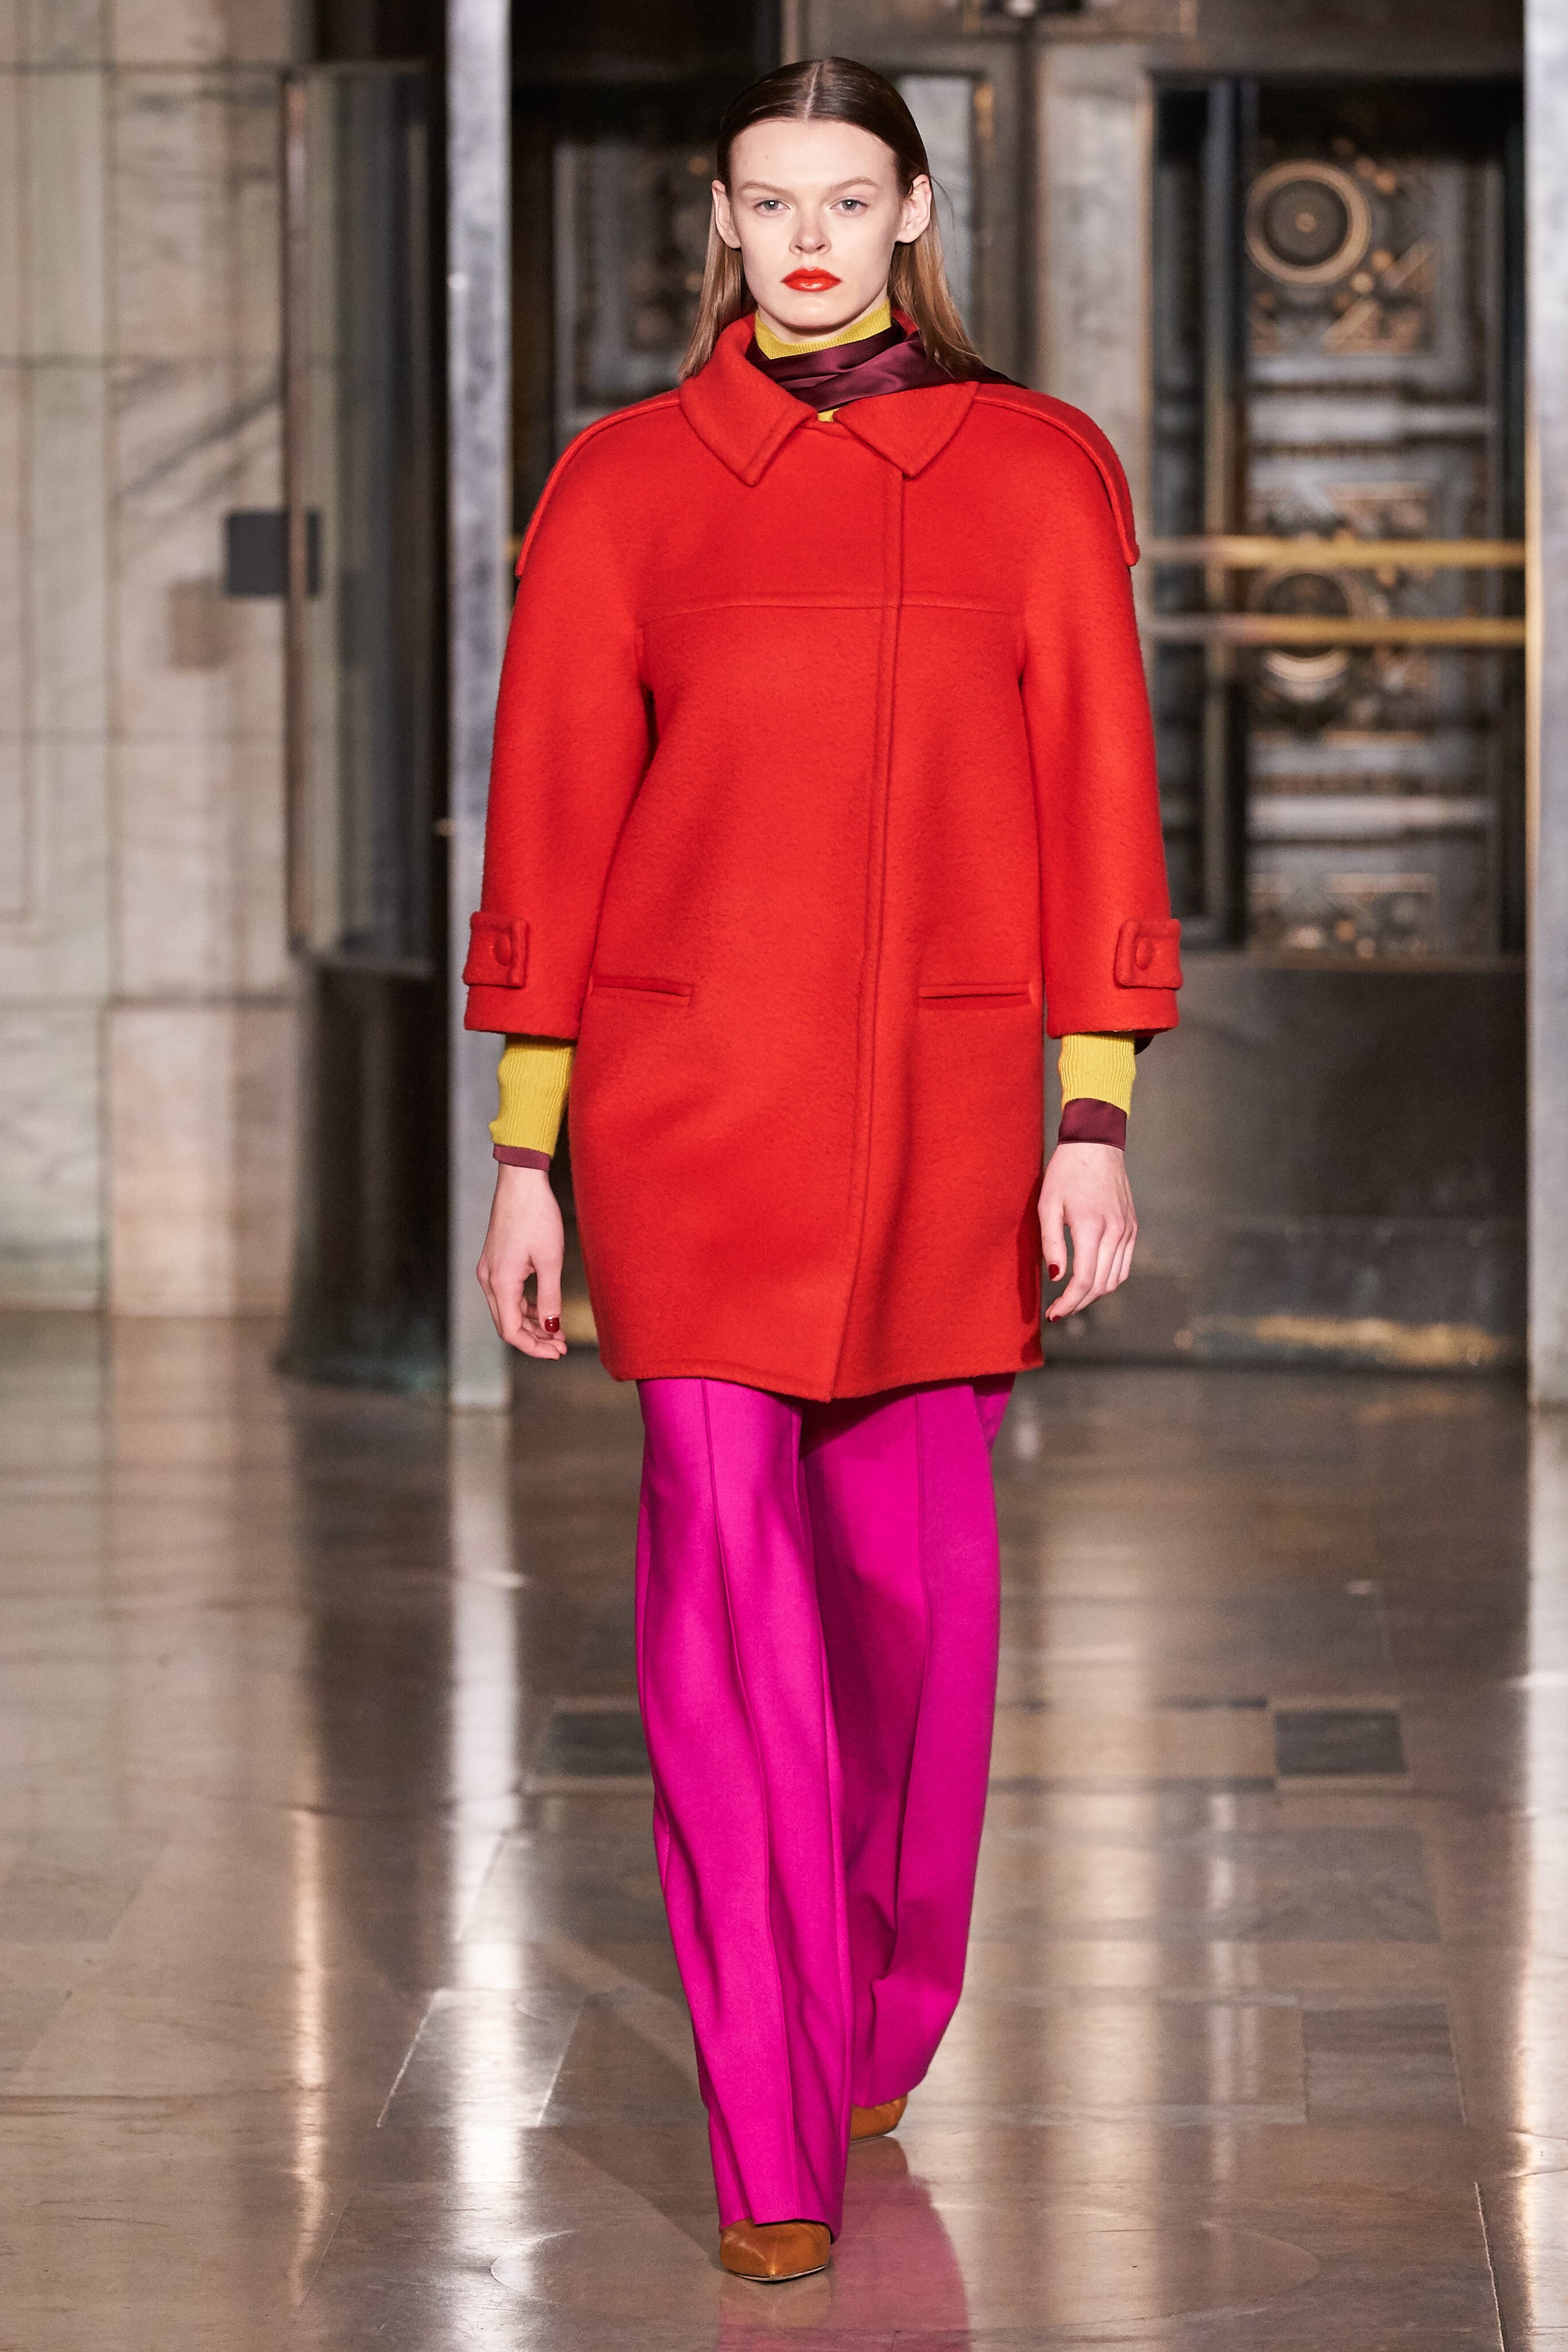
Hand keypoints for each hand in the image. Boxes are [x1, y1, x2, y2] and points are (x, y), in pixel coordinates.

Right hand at [477, 1164, 567, 1357]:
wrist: (521, 1182)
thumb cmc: (536, 1215)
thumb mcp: (550, 1260)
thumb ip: (550, 1298)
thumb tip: (552, 1329)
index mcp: (500, 1282)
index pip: (512, 1332)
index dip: (535, 1348)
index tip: (558, 1352)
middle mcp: (488, 1279)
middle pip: (507, 1325)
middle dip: (535, 1340)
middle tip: (562, 1347)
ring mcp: (489, 1271)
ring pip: (507, 1311)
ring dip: (531, 1324)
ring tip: (557, 1332)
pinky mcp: (495, 1262)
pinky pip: (507, 1295)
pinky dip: (525, 1307)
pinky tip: (544, 1311)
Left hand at [1039, 1141, 1136, 1321]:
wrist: (1096, 1145)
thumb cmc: (1066, 1172)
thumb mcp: (1048, 1204)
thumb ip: (1051, 1243)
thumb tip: (1056, 1276)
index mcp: (1092, 1227)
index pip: (1084, 1280)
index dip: (1068, 1302)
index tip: (1053, 1313)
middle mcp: (1115, 1232)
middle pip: (1101, 1285)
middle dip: (1079, 1303)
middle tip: (1059, 1310)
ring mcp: (1127, 1230)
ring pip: (1115, 1279)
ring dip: (1094, 1294)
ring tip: (1073, 1298)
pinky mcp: (1132, 1227)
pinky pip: (1124, 1264)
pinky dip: (1109, 1278)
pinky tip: (1091, 1279)